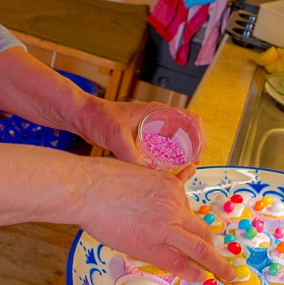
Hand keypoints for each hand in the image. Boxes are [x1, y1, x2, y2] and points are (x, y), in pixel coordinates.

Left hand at [76, 98, 205, 165]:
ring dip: (182, 154)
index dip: (199, 137)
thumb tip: (143, 172)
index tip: (197, 155)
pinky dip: (169, 157)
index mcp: (157, 112)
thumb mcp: (116, 135)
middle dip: (194, 149)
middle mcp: (158, 118)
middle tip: (190, 167)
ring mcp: (152, 127)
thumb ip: (129, 153)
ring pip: (177, 140)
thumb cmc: (98, 117)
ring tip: (180, 171)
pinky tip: (163, 170)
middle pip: (187, 131)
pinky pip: (164, 146)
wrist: (83, 116)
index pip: (191, 120)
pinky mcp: (144, 136)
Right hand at [77, 157, 234, 282]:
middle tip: (222, 260)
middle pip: (203, 229)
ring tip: (229, 275)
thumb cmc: (104, 180)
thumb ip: (154, 186)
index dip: (195, 227)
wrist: (89, 189)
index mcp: (172, 187)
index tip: (201, 236)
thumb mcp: (138, 175)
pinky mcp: (152, 245)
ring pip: (201, 248)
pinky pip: (180, 262)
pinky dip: (193, 272)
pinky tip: (201, 279)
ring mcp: (166, 226)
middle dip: (214, 247)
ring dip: (218, 264)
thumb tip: (162, 189)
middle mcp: (175, 205)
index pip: (189, 211)